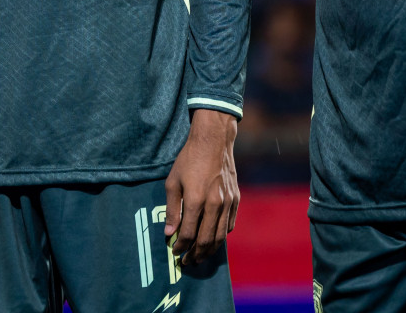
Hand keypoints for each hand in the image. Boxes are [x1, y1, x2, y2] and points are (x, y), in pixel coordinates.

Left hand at [164, 108, 238, 264]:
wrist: (213, 142)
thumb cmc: (189, 160)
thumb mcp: (173, 182)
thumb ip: (172, 210)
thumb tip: (169, 233)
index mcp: (196, 200)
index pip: (187, 233)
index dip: (180, 246)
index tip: (174, 252)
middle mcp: (214, 204)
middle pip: (206, 240)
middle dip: (195, 254)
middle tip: (187, 262)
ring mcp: (228, 203)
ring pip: (220, 236)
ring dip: (210, 250)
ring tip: (200, 257)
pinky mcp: (236, 199)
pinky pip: (230, 225)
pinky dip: (221, 236)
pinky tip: (213, 239)